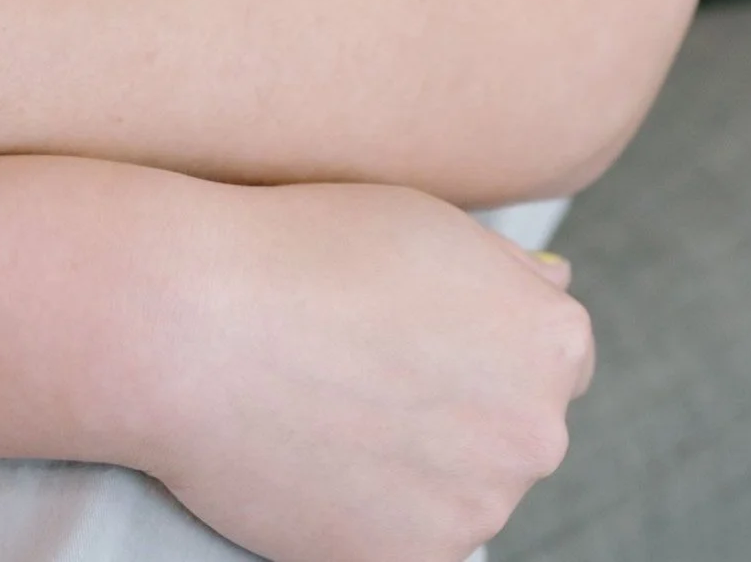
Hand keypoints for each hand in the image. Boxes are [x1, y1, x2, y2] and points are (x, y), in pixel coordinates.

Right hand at [133, 182, 591, 561]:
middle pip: (512, 430)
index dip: (481, 341)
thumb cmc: (304, 248)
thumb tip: (553, 285)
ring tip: (328, 405)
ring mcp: (477, 510)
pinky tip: (317, 457)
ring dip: (414, 465)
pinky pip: (408, 540)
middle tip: (363, 367)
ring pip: (459, 491)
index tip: (417, 334)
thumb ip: (505, 270)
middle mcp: (535, 434)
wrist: (196, 324)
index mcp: (551, 341)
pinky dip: (370, 512)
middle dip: (457, 407)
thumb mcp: (427, 220)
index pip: (554, 359)